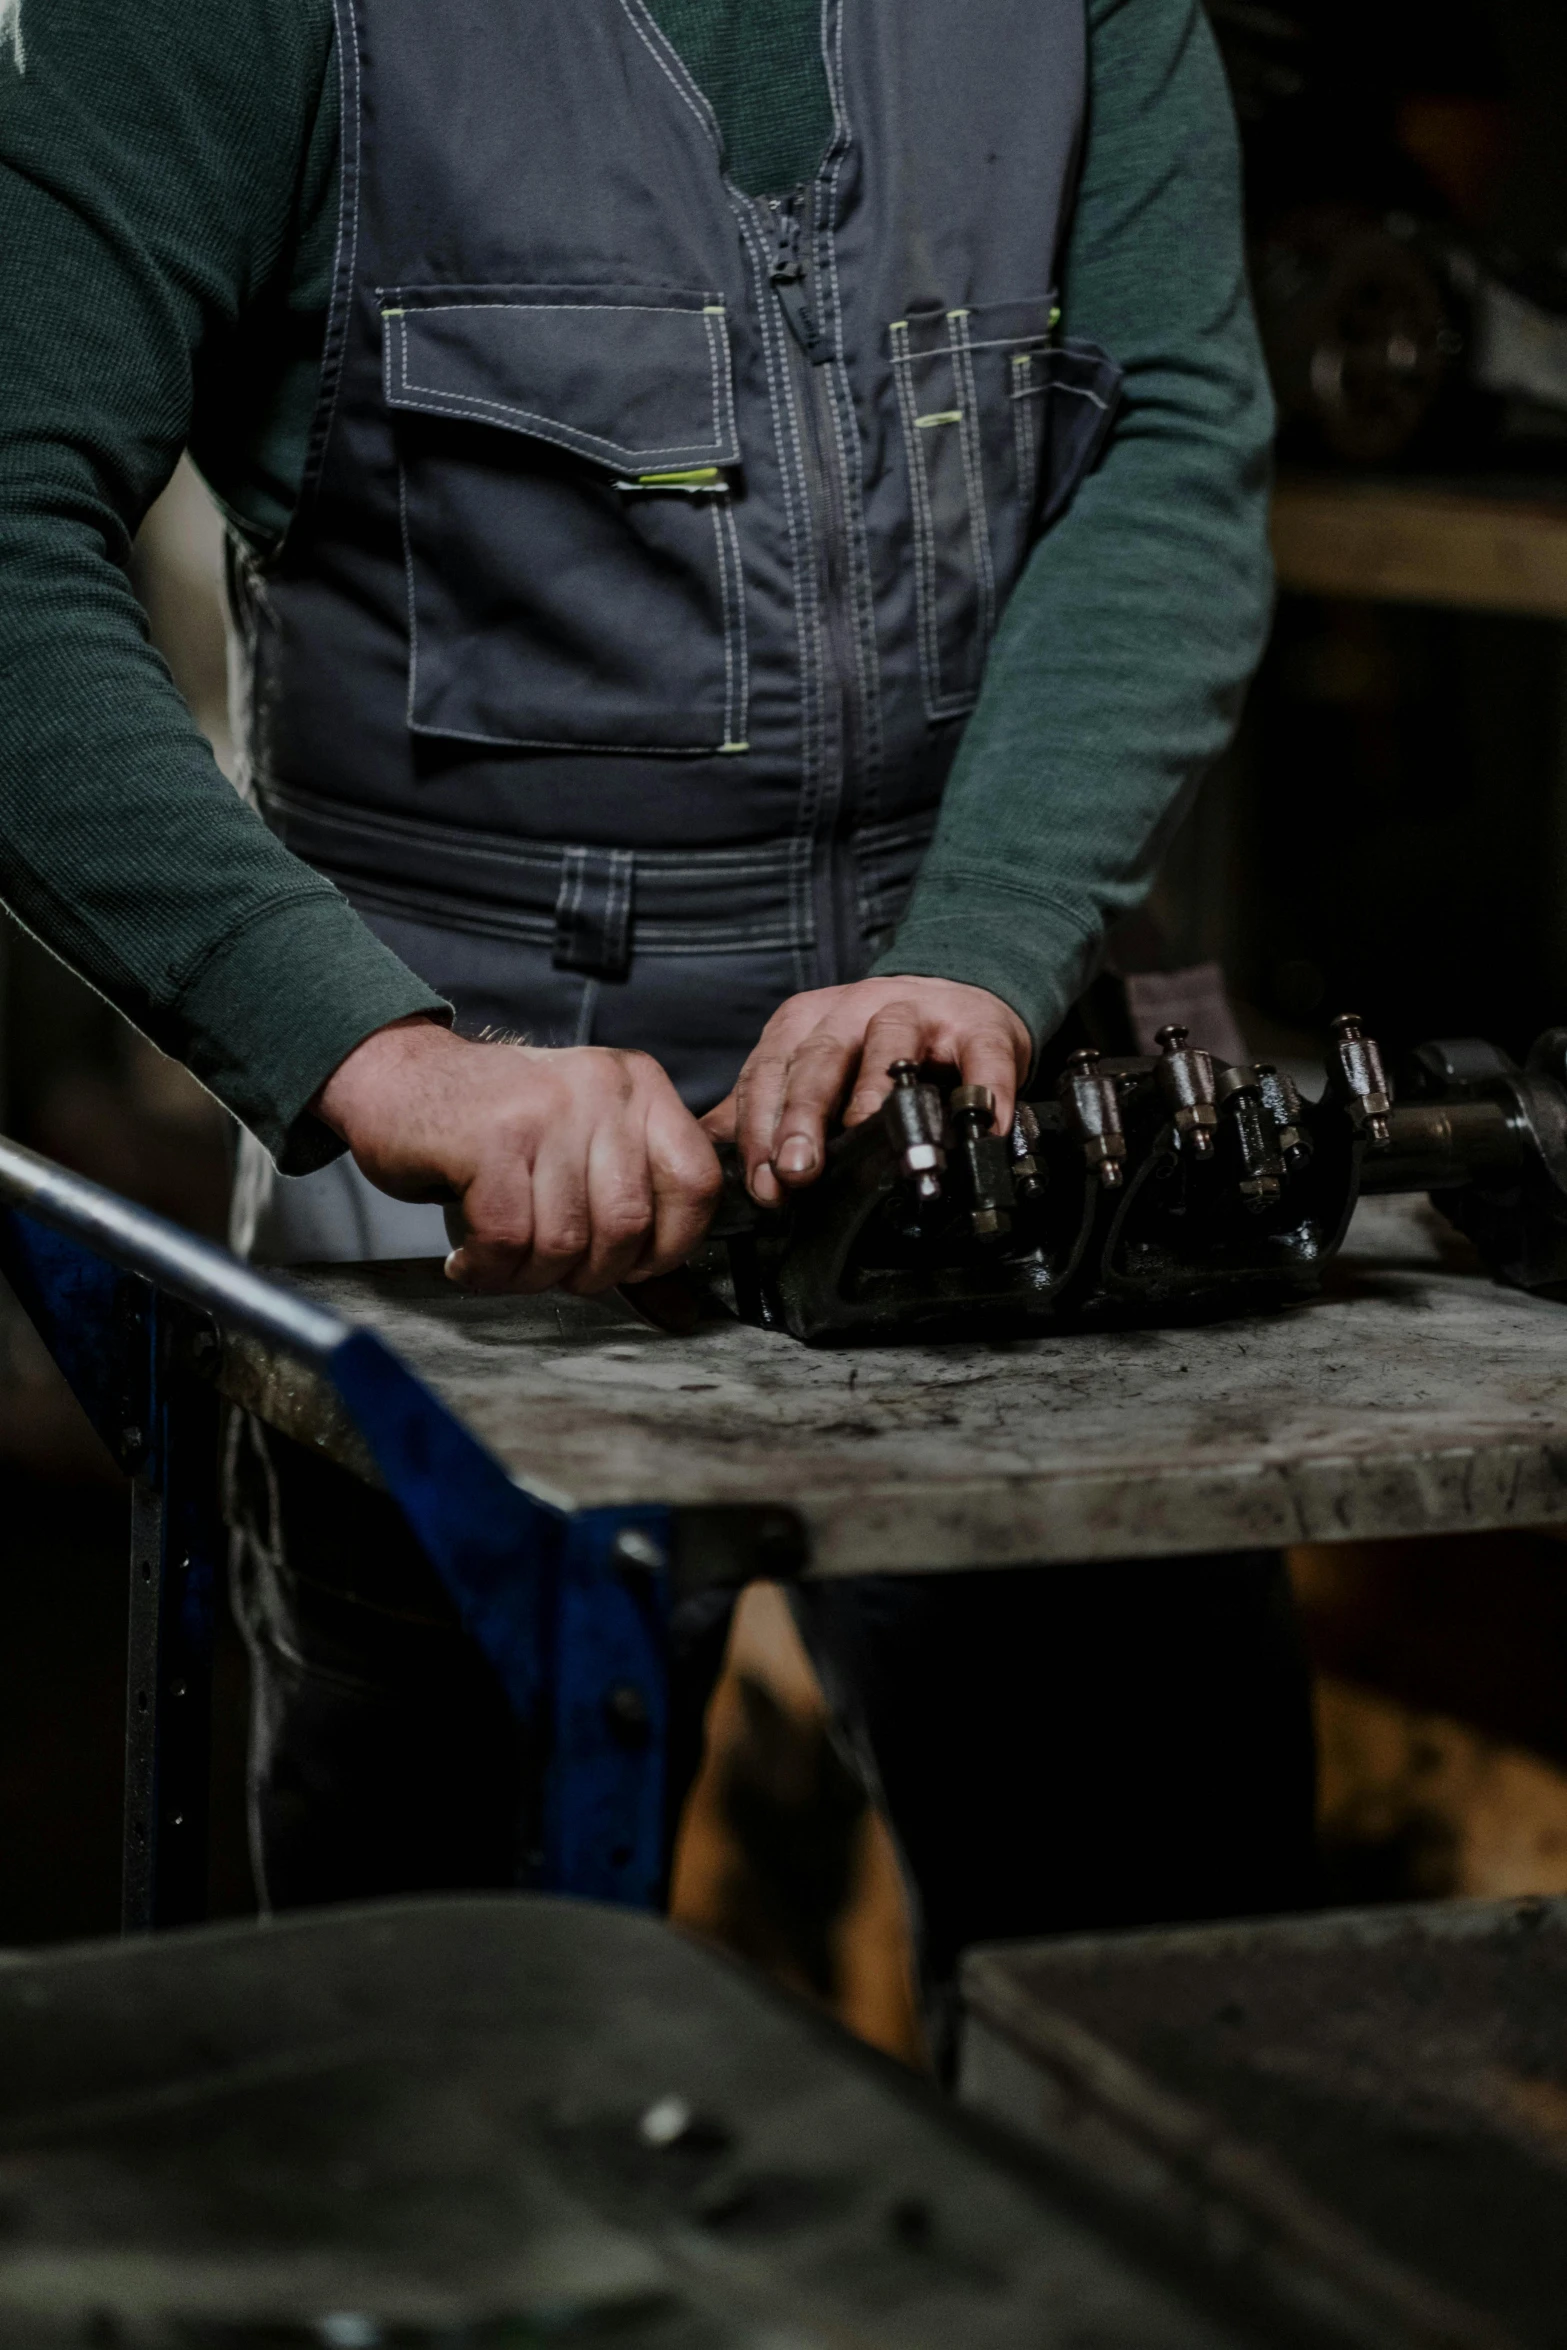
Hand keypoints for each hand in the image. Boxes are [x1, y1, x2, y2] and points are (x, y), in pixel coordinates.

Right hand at [313, 1019, 721, 1293]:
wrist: (397, 1075)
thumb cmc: (493, 1128)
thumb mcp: (577, 1156)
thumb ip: (634, 1225)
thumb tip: (679, 1314)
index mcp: (639, 1088)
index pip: (697, 1183)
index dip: (670, 1246)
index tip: (628, 1266)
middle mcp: (602, 1089)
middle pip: (629, 1224)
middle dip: (589, 1274)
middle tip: (548, 1270)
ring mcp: (547, 1110)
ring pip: (566, 1240)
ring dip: (529, 1277)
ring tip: (501, 1264)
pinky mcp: (490, 1137)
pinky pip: (508, 1238)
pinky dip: (487, 1269)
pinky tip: (468, 1262)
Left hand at [705, 978, 1030, 1205]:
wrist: (959, 1000)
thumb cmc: (877, 1043)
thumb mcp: (810, 1060)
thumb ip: (762, 1101)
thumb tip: (706, 1147)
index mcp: (806, 1023)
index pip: (769, 1073)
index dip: (761, 1129)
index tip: (762, 1183)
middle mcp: (856, 1009)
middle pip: (820, 1060)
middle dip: (804, 1116)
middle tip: (798, 1169)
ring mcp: (918, 1012)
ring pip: (892, 1044)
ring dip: (879, 1094)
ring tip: (877, 1140)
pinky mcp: (978, 1025)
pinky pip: (980, 1056)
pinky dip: (982, 1090)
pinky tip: (976, 1127)